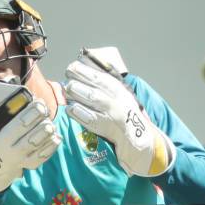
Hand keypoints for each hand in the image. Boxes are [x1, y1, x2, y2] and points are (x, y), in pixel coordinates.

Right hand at [0, 101, 60, 192]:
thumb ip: (8, 116)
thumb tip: (28, 99)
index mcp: (1, 140)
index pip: (19, 125)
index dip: (31, 113)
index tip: (39, 103)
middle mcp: (13, 152)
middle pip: (31, 137)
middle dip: (42, 123)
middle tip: (47, 112)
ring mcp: (23, 160)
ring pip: (39, 147)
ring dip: (48, 133)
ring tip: (51, 124)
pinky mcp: (31, 165)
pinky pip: (44, 156)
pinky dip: (52, 146)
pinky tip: (56, 136)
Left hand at [64, 61, 173, 176]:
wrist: (137, 137)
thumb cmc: (124, 114)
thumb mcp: (120, 96)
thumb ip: (106, 83)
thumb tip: (84, 68)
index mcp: (119, 90)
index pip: (99, 77)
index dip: (84, 71)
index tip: (72, 67)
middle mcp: (116, 101)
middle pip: (94, 88)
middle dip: (78, 82)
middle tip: (67, 80)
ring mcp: (111, 115)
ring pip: (92, 100)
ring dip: (77, 94)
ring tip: (67, 90)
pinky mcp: (105, 128)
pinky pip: (89, 118)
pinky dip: (78, 112)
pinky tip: (70, 108)